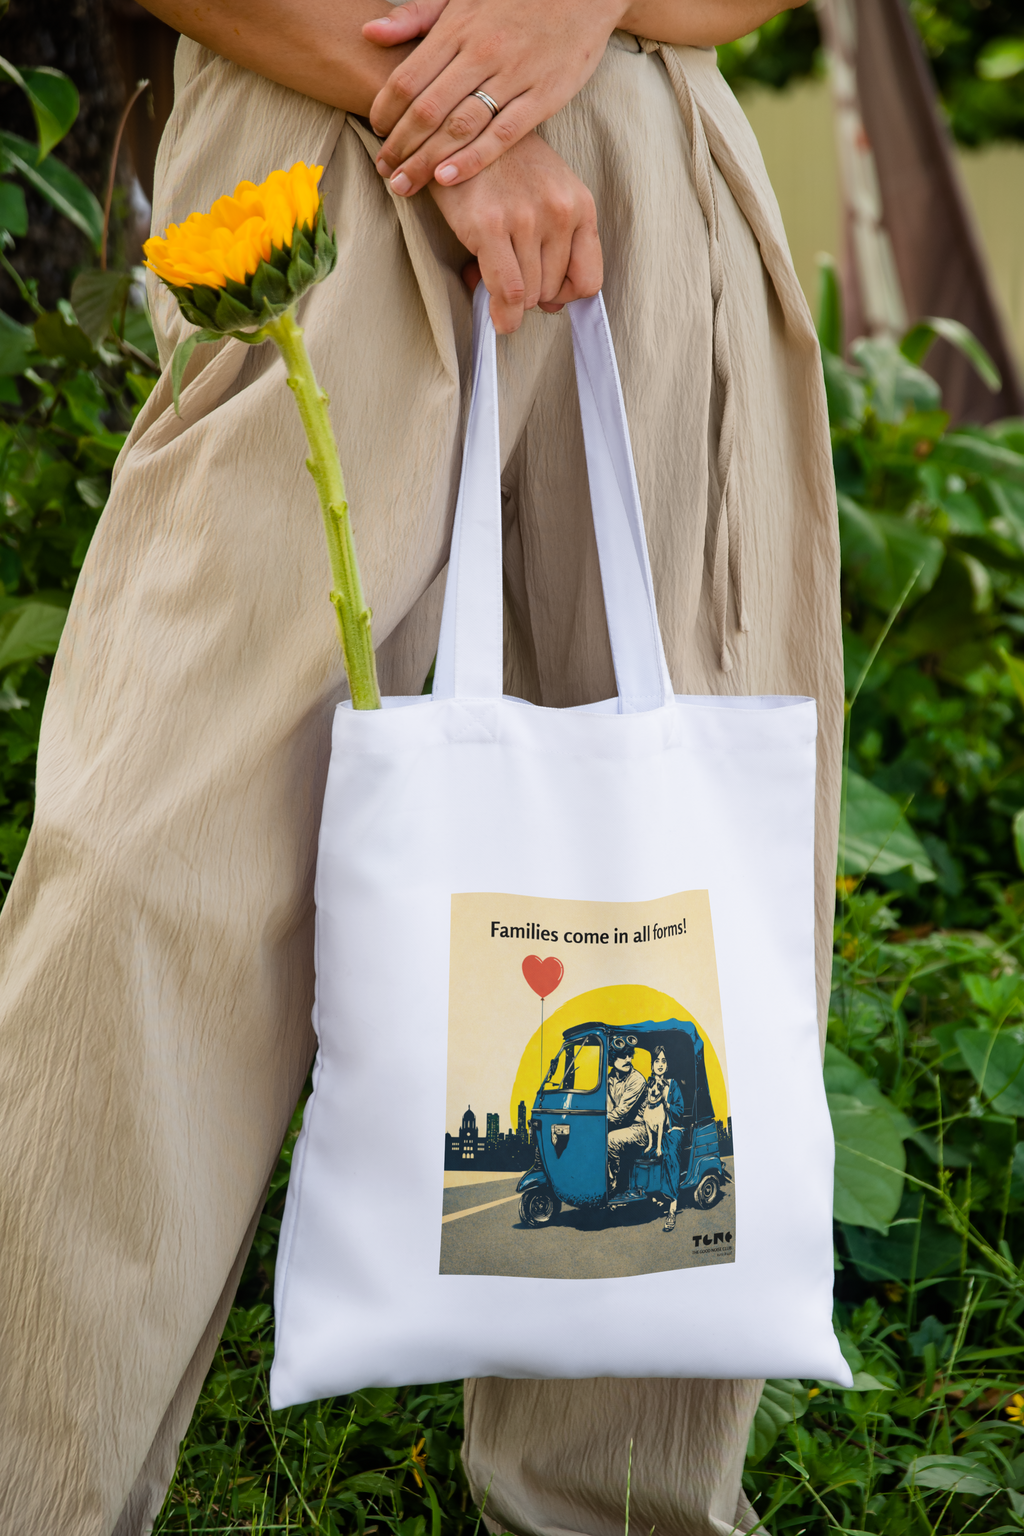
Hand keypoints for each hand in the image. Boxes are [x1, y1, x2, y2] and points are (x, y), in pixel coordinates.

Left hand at [363, 0, 625, 196]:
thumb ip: (417, 16)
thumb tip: (370, 33)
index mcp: (458, 27)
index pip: (408, 77)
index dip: (385, 110)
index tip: (376, 131)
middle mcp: (482, 53)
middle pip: (428, 110)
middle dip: (400, 146)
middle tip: (384, 170)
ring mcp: (514, 76)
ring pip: (459, 127)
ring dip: (427, 161)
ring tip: (405, 184)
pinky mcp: (544, 96)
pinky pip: (502, 135)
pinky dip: (472, 159)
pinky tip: (447, 179)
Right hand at [427, 130, 601, 332]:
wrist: (461, 128)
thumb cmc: (504, 166)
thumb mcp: (547, 194)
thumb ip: (558, 244)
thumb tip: (552, 306)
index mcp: (579, 204)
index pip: (589, 280)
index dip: (565, 295)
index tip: (545, 289)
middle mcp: (559, 211)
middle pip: (554, 291)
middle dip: (530, 293)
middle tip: (506, 273)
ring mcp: (526, 218)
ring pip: (530, 296)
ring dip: (509, 298)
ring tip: (490, 270)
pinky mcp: (490, 225)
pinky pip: (508, 291)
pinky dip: (503, 313)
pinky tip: (496, 314)